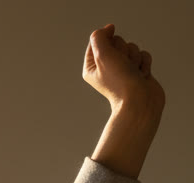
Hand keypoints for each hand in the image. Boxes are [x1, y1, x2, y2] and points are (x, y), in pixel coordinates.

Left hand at [84, 25, 163, 178]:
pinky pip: (143, 55)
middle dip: (123, 50)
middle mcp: (105, 69)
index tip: (111, 42)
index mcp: (91, 67)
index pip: (97, 41)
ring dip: (134, 57)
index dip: (106, 37)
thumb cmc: (119, 81)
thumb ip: (100, 38)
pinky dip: (144, 63)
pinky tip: (141, 75)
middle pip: (117, 42)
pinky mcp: (137, 72)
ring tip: (132, 72)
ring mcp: (122, 70)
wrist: (139, 101)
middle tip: (122, 65)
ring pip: (131, 47)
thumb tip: (106, 30)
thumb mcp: (103, 55)